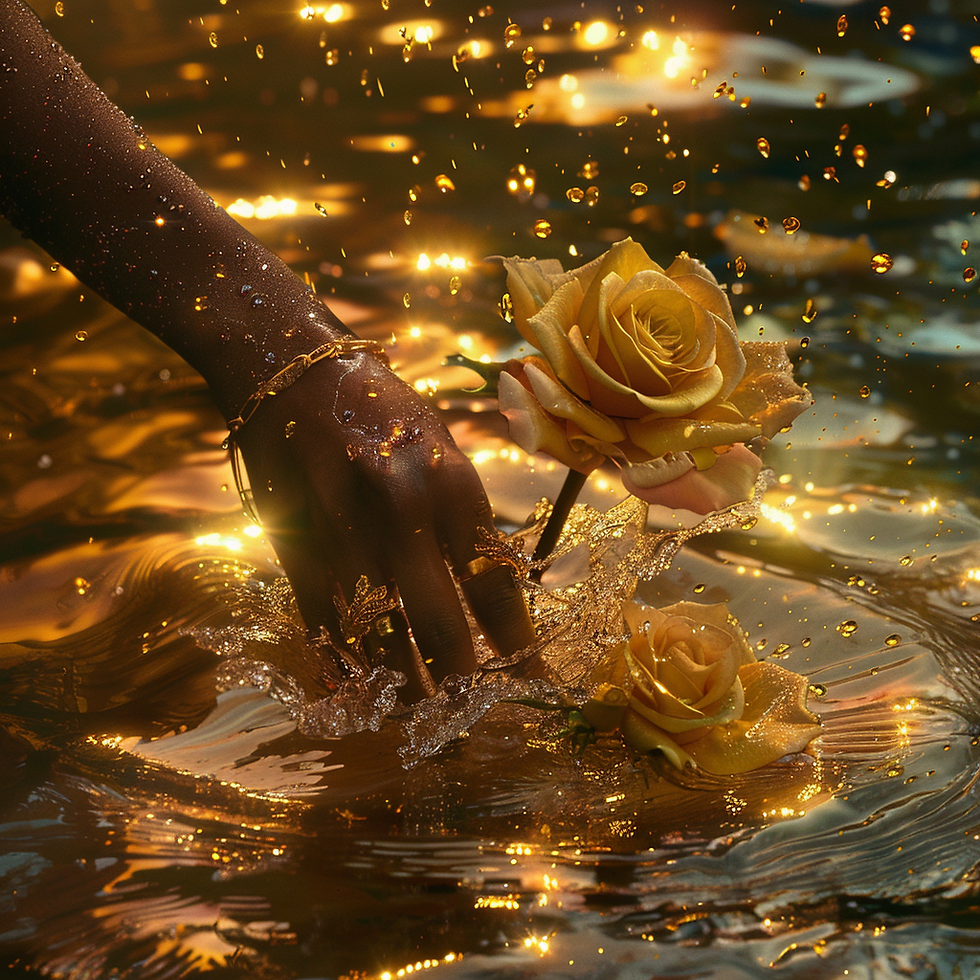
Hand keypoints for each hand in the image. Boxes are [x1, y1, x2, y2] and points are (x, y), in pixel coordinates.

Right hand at [233, 348, 535, 700]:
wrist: (289, 367)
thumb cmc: (381, 406)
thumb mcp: (439, 445)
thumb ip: (461, 514)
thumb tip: (490, 588)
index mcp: (449, 481)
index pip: (493, 581)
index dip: (515, 642)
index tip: (533, 682)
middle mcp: (401, 510)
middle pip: (436, 621)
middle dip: (457, 680)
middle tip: (469, 715)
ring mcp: (342, 530)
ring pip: (377, 632)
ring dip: (400, 681)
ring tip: (419, 715)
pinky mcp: (293, 541)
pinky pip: (322, 617)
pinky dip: (342, 658)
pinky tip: (357, 685)